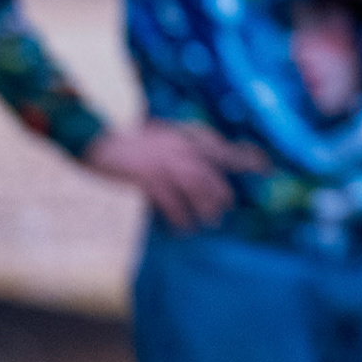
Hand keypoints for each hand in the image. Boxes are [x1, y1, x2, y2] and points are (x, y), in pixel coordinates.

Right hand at [84, 122, 269, 231]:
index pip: (224, 147)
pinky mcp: (147, 178)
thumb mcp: (161, 134)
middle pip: (212, 175)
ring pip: (197, 190)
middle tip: (226, 209)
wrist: (93, 135)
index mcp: (184, 136)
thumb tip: (200, 161)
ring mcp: (164, 163)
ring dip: (204, 209)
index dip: (248, 158)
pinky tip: (181, 228)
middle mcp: (180, 148)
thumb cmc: (126, 138)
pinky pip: (171, 203)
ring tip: (207, 222)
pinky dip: (179, 217)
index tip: (268, 169)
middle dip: (222, 194)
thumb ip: (182, 145)